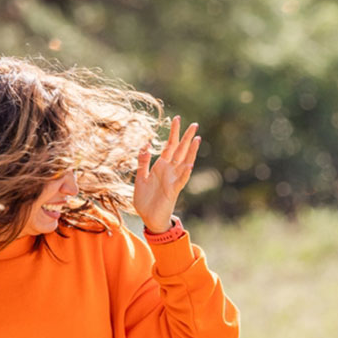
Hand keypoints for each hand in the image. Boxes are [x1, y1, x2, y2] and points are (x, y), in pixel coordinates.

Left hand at [134, 115, 199, 232]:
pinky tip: (190, 163)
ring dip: (191, 151)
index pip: (169, 146)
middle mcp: (169, 171)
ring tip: (197, 138)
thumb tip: (144, 146)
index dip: (173, 133)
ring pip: (184, 162)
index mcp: (160, 166)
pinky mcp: (173, 190)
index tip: (177, 119)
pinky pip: (181, 179)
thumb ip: (142, 163)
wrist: (148, 218)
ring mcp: (173, 179)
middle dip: (186, 137)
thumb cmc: (145, 200)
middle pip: (180, 150)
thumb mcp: (140, 179)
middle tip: (194, 124)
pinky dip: (185, 171)